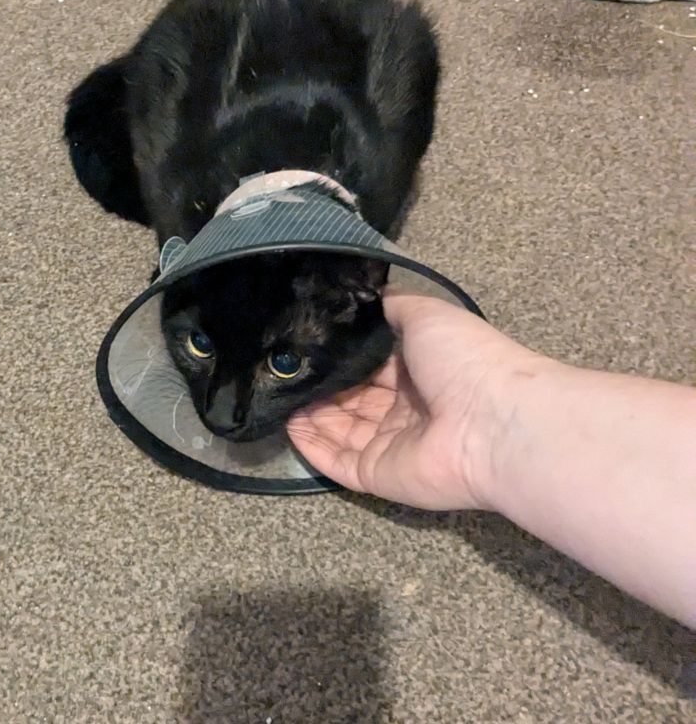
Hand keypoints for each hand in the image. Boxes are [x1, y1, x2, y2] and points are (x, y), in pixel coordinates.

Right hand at [287, 291, 539, 509]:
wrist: (494, 422)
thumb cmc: (463, 361)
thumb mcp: (426, 314)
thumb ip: (393, 306)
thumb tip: (365, 296)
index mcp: (419, 371)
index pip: (369, 365)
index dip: (340, 355)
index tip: (304, 341)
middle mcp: (404, 408)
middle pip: (351, 398)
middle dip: (319, 385)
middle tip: (281, 366)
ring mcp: (391, 445)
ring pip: (340, 430)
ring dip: (308, 414)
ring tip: (276, 391)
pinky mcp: (379, 475)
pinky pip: (338, 464)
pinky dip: (312, 447)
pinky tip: (287, 424)